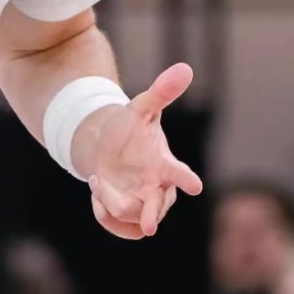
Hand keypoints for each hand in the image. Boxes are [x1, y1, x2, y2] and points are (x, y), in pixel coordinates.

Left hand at [79, 63, 203, 239]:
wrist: (108, 149)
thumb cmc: (129, 129)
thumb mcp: (140, 107)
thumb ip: (162, 92)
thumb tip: (185, 67)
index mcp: (164, 164)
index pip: (180, 174)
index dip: (186, 179)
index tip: (196, 186)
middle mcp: (158, 189)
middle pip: (159, 207)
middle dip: (153, 215)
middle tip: (150, 225)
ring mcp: (142, 204)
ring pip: (131, 215)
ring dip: (110, 201)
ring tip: (97, 181)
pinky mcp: (128, 216)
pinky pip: (118, 226)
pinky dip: (104, 214)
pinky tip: (97, 197)